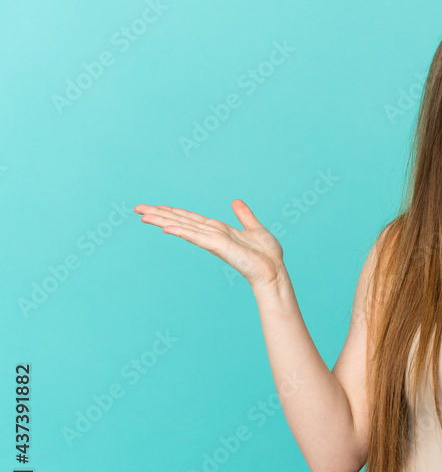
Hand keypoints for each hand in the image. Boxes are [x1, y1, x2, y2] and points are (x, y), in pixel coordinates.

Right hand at [133, 200, 284, 289]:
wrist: (274, 270)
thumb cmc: (266, 254)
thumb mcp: (254, 228)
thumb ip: (244, 215)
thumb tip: (236, 202)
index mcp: (218, 230)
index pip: (190, 218)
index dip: (172, 211)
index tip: (154, 206)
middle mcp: (211, 235)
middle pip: (180, 221)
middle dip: (159, 214)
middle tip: (137, 208)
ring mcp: (213, 241)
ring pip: (183, 227)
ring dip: (163, 220)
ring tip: (142, 215)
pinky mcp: (218, 246)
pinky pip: (196, 236)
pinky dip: (182, 231)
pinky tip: (166, 228)